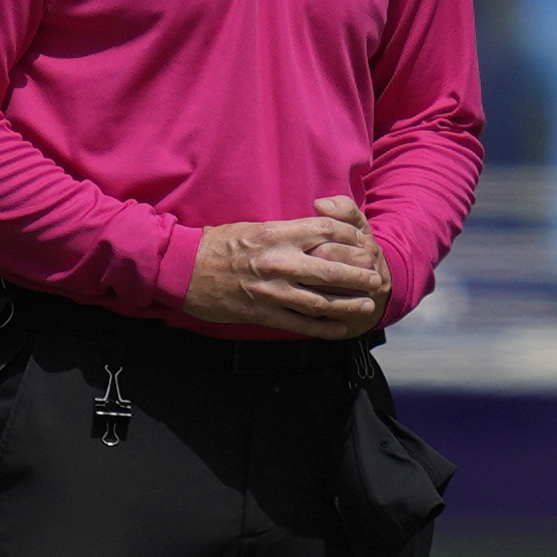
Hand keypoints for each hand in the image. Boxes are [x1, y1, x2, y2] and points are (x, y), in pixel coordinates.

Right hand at [184, 206, 386, 336]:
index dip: (351, 237)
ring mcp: (272, 291)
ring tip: (367, 304)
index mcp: (276, 234)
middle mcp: (278, 262)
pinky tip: (342, 328)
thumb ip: (285, 231)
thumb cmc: (216, 244)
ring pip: (322, 301)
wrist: (179, 268)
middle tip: (376, 277)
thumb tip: (315, 232)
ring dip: (349, 304)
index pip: (327, 231)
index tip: (363, 243)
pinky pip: (301, 324)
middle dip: (359, 275)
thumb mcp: (253, 227)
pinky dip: (326, 328)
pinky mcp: (263, 314)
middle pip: (332, 268)